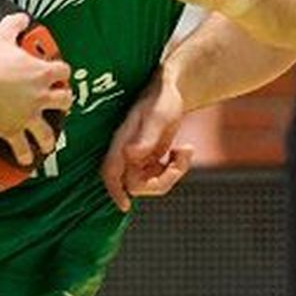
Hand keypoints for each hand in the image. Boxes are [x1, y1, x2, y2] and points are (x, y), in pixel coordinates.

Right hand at [0, 12, 71, 167]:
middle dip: (65, 102)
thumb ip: (14, 25)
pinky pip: (21, 147)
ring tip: (49, 144)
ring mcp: (27, 115)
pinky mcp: (12, 129)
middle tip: (62, 103)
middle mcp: (39, 96)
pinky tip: (25, 161)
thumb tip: (21, 17)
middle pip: (64, 100)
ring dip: (50, 138)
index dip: (62, 72)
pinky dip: (23, 155)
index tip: (59, 73)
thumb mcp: (1, 36)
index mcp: (40, 73)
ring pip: (48, 131)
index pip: (63, 71)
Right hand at [99, 70, 193, 212]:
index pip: (110, 174)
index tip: (125, 206)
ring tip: (184, 150)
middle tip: (180, 161)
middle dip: (162, 180)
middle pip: (136, 185)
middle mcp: (127, 153)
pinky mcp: (151, 158)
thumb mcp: (157, 116)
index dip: (114, 192)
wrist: (171, 88)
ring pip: (151, 182)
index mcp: (121, 144)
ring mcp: (139, 157)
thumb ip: (146, 137)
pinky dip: (176, 168)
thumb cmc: (162, 98)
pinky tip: (183, 149)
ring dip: (172, 173)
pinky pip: (161, 175)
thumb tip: (132, 155)